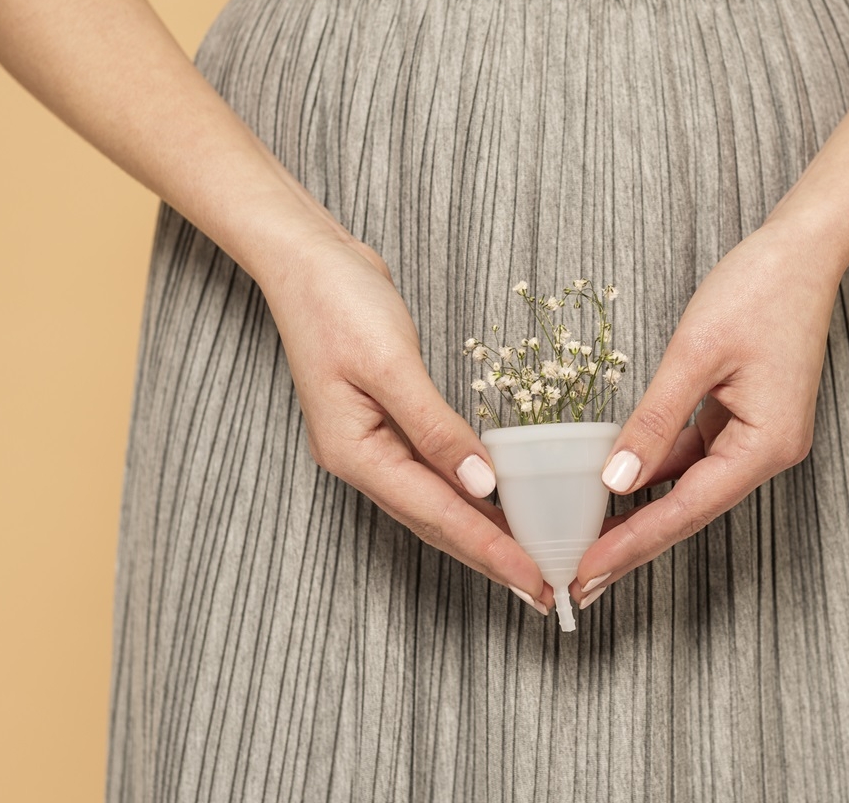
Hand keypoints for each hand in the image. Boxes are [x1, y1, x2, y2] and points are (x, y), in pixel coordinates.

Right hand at [260, 225, 552, 613]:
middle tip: (541, 589)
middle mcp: (361, 459)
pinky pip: (433, 474)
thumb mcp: (389, 362)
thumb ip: (434, 427)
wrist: (307, 259)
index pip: (435, 515)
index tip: (532, 580)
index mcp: (355, 453)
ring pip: (434, 504)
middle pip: (434, 523)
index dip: (487, 550)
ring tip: (526, 560)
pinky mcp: (386, 422)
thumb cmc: (337, 302)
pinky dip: (466, 495)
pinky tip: (495, 505)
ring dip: (480, 534)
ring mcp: (371, 443)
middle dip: (489, 557)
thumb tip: (481, 485)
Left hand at [569, 211, 843, 606]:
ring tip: (589, 543)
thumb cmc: (760, 290)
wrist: (801, 250)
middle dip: (632, 545)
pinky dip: (655, 473)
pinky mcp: (742, 419)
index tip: (588, 573)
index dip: (633, 545)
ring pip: (688, 488)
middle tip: (579, 581)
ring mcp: (755, 437)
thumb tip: (616, 481)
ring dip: (640, 514)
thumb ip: (654, 420)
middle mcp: (765, 452)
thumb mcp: (696, 353)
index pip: (685, 510)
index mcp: (765, 446)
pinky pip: (692, 458)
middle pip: (688, 511)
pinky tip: (617, 488)